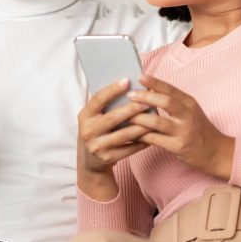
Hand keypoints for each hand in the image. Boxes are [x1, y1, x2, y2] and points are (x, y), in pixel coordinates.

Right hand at [77, 79, 151, 199]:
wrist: (90, 160)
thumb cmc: (97, 130)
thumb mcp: (95, 117)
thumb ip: (106, 105)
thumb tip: (129, 87)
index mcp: (85, 116)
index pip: (98, 100)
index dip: (112, 90)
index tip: (127, 81)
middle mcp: (88, 131)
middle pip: (113, 118)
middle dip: (132, 109)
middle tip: (148, 101)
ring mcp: (97, 146)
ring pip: (124, 134)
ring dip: (141, 126)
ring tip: (155, 118)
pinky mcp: (107, 158)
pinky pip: (129, 149)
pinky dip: (142, 142)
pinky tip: (152, 135)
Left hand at [127, 75, 233, 178]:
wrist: (216, 152)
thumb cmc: (199, 129)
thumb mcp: (191, 111)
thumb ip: (174, 102)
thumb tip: (148, 91)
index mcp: (190, 103)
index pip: (171, 89)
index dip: (155, 82)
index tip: (140, 76)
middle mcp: (188, 115)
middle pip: (165, 102)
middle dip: (145, 97)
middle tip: (129, 95)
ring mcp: (183, 132)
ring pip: (157, 122)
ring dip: (139, 118)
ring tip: (125, 115)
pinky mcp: (177, 147)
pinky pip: (155, 139)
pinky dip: (141, 135)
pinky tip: (131, 133)